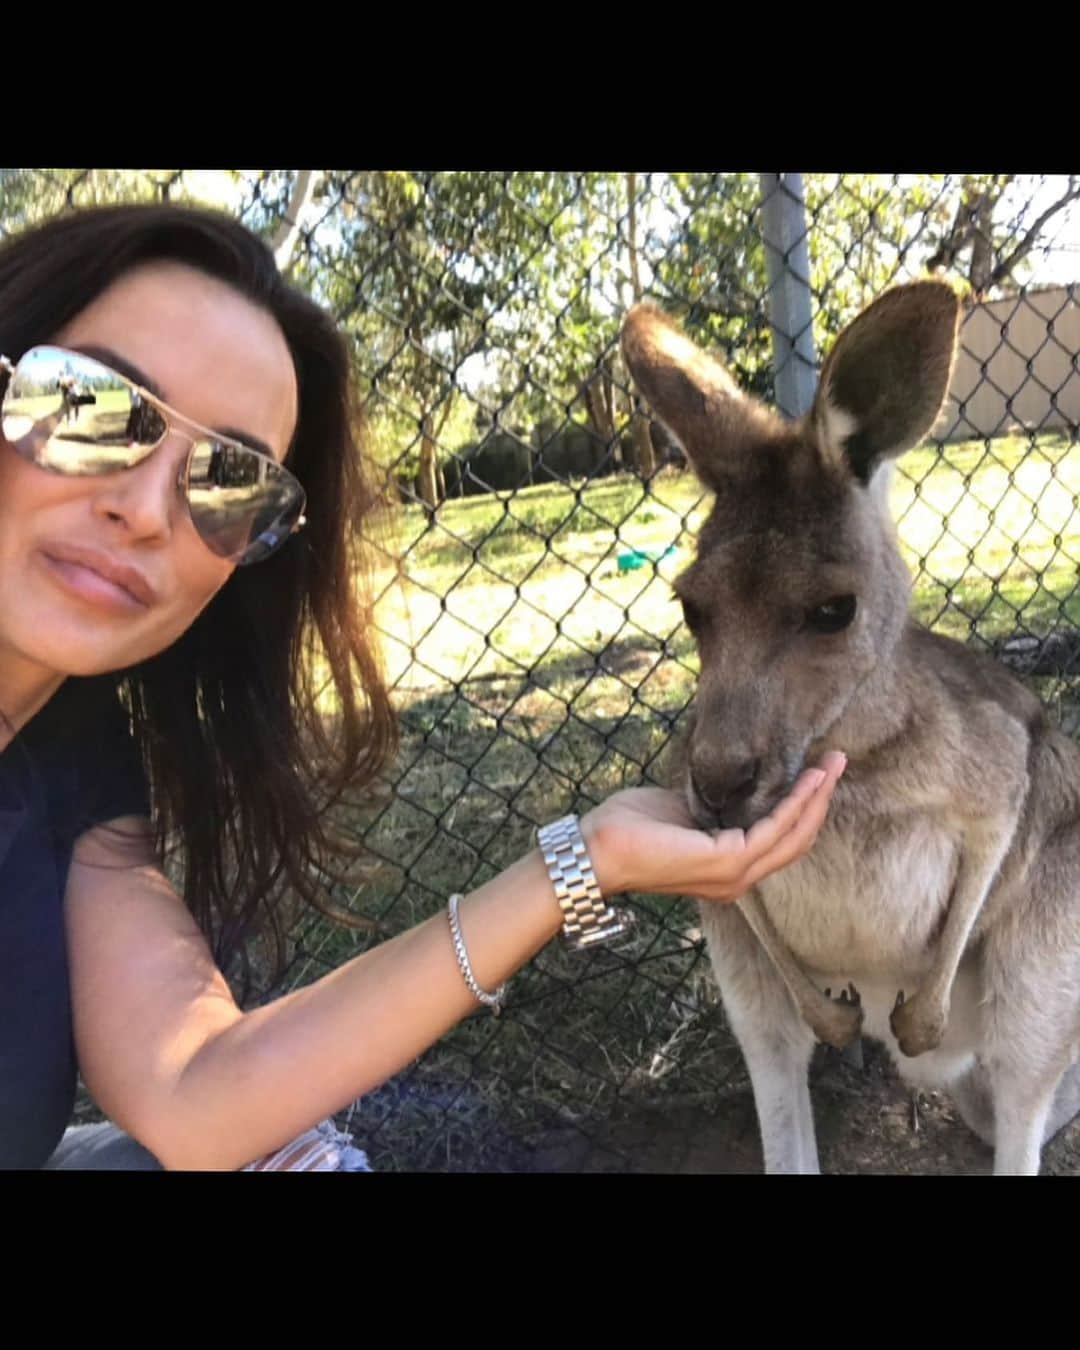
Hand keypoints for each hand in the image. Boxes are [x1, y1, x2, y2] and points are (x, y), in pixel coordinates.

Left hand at [581, 752, 845, 902]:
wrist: (596, 848)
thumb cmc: (627, 829)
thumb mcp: (681, 809)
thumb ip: (711, 804)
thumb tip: (729, 783)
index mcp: (726, 869)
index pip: (779, 842)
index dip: (804, 808)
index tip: (818, 772)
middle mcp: (737, 879)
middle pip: (797, 840)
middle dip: (821, 799)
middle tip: (838, 761)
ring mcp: (734, 876)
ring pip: (793, 835)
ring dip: (816, 797)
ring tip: (833, 763)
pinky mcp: (728, 862)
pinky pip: (774, 830)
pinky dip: (796, 803)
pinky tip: (808, 779)